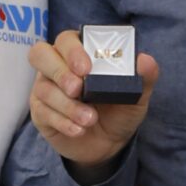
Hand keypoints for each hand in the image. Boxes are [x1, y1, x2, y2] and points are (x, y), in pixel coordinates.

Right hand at [28, 30, 157, 168]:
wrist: (109, 145)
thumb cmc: (119, 111)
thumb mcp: (136, 97)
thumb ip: (144, 77)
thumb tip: (146, 60)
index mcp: (79, 53)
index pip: (66, 39)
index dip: (72, 50)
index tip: (86, 67)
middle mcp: (57, 66)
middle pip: (40, 54)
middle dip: (59, 71)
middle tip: (78, 88)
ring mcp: (45, 88)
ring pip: (44, 88)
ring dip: (68, 105)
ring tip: (90, 119)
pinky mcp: (40, 112)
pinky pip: (43, 112)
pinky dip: (63, 122)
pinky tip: (79, 130)